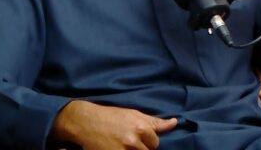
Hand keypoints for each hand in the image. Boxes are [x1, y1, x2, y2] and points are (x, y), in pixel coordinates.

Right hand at [50, 100, 177, 148]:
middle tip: (127, 141)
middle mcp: (133, 141)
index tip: (136, 138)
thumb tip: (174, 123)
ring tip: (121, 144)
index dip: (146, 141)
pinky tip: (115, 147)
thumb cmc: (111, 117)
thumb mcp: (134, 115)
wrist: (86, 122)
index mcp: (141, 128)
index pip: (155, 143)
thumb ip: (155, 122)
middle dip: (140, 148)